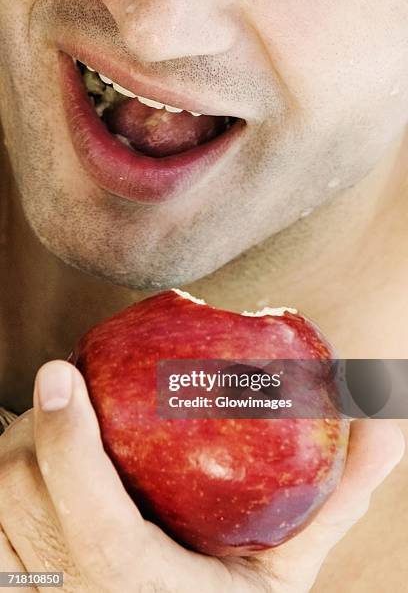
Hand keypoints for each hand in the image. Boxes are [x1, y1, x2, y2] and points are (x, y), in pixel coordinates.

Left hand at [0, 361, 403, 592]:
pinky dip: (3, 482)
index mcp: (142, 590)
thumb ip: (338, 497)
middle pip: (24, 495)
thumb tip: (389, 423)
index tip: (60, 370)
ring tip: (56, 416)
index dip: (70, 441)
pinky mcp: (17, 592)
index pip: (92, 520)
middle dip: (38, 429)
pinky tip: (32, 460)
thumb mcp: (289, 569)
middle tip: (70, 382)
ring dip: (16, 448)